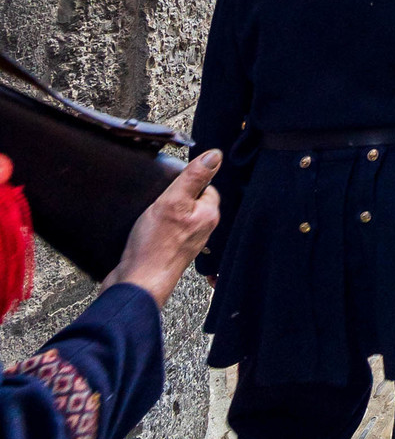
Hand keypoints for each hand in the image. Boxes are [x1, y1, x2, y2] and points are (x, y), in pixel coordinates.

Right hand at [104, 151, 221, 308]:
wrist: (136, 283)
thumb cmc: (154, 246)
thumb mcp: (173, 201)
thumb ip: (193, 177)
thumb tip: (214, 155)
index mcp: (209, 215)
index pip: (205, 185)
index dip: (187, 181)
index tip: (172, 186)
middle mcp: (202, 229)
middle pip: (190, 199)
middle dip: (173, 196)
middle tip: (158, 203)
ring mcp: (186, 241)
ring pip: (177, 215)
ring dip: (163, 212)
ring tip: (151, 218)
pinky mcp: (170, 250)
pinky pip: (166, 230)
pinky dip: (155, 227)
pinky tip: (145, 231)